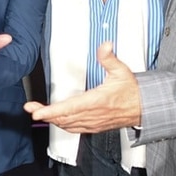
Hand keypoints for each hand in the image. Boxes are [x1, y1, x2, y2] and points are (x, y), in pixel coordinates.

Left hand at [24, 41, 141, 131]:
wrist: (144, 108)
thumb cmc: (132, 91)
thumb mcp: (122, 70)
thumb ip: (109, 58)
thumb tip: (105, 46)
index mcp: (97, 101)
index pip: (69, 108)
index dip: (51, 111)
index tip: (36, 111)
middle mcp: (93, 115)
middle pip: (64, 118)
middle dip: (45, 114)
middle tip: (30, 108)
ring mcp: (93, 123)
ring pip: (67, 125)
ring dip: (53, 120)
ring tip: (39, 112)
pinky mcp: (94, 127)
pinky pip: (75, 129)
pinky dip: (63, 125)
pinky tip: (57, 121)